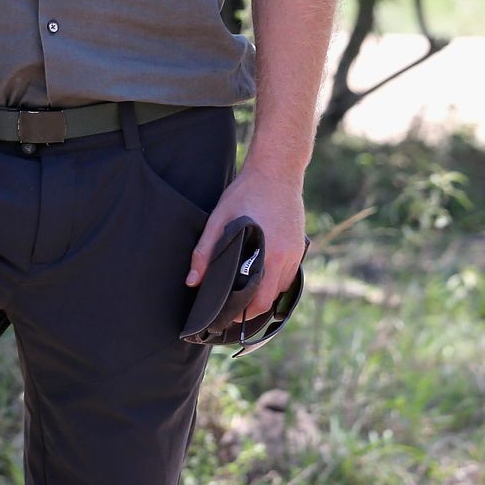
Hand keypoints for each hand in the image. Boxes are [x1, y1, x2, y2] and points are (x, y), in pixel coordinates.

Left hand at [185, 164, 305, 322]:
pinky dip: (275, 281)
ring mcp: (296, 253)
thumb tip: (193, 281)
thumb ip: (206, 251)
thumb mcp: (219, 219)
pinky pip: (288, 274)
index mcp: (270, 256)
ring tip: (242, 301)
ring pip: (282, 288)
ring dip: (265, 296)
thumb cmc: (245, 193)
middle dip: (253, 310)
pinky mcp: (299, 246)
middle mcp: (288, 259)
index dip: (244, 313)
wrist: (276, 172)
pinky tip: (258, 279)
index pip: (260, 300)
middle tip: (232, 315)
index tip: (228, 320)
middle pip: (272, 299)